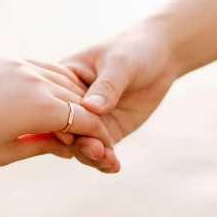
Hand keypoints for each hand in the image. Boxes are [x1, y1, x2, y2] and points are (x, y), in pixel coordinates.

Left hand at [0, 58, 118, 168]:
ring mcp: (23, 66)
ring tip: (77, 116)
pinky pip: (42, 68)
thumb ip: (42, 145)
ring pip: (63, 80)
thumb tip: (66, 146)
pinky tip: (56, 94)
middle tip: (96, 135)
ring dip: (75, 97)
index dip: (98, 135)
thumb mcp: (5, 153)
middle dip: (90, 118)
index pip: (85, 120)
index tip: (105, 148)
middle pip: (78, 99)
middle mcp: (37, 82)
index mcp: (41, 109)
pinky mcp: (9, 60)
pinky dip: (55, 82)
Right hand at [57, 23, 177, 170]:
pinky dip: (105, 160)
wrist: (161, 56)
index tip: (68, 133)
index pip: (55, 101)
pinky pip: (101, 149)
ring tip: (107, 160)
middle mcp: (73, 101)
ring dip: (91, 155)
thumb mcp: (120, 63)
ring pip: (81, 143)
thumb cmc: (133, 49)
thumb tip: (92, 108)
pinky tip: (113, 166)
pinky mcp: (108, 130)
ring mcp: (90, 118)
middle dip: (77, 142)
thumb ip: (107, 86)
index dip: (58, 119)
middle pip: (65, 127)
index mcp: (64, 78)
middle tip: (94, 150)